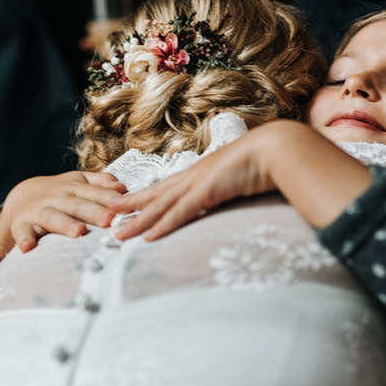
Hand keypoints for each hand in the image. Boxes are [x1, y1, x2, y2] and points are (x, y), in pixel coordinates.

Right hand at [0, 171, 126, 257]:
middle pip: (77, 204)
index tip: (125, 206)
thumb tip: (122, 187)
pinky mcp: (22, 224)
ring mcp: (39, 210)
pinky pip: (22, 232)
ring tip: (78, 231)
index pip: (95, 192)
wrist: (21, 197)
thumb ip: (101, 183)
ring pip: (53, 217)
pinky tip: (28, 248)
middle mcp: (58, 197)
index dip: (109, 198)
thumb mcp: (79, 182)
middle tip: (109, 219)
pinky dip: (24, 239)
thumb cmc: (60, 193)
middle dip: (93, 211)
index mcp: (75, 187)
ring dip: (65, 224)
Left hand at [110, 129, 275, 240]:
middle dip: (131, 207)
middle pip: (156, 195)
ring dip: (138, 221)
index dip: (147, 196)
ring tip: (117, 233)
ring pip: (160, 206)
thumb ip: (235, 186)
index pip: (169, 187)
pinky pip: (180, 213)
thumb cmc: (267, 160)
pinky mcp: (208, 192)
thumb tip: (235, 193)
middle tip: (108, 216)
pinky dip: (162, 225)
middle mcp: (195, 176)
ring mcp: (199, 183)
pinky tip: (147, 237)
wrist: (277, 148)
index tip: (130, 204)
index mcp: (203, 172)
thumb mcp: (244, 176)